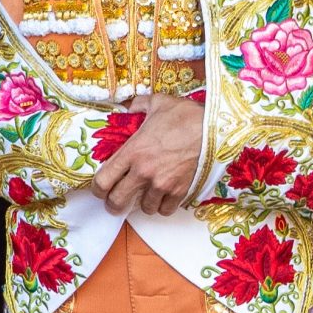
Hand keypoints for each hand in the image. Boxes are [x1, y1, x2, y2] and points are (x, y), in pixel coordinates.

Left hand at [88, 93, 204, 215]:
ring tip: (146, 194)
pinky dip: (163, 206)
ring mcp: (162, 184)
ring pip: (143, 208)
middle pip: (117, 202)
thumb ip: (138, 106)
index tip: (100, 189)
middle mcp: (143, 172)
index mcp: (132, 151)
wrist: (215, 127)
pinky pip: (165, 210)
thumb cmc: (185, 115)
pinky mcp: (179, 191)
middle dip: (114, 204)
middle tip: (116, 200)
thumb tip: (128, 107)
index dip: (97, 189)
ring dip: (142, 203)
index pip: (102, 181)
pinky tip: (164, 197)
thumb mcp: (157, 102)